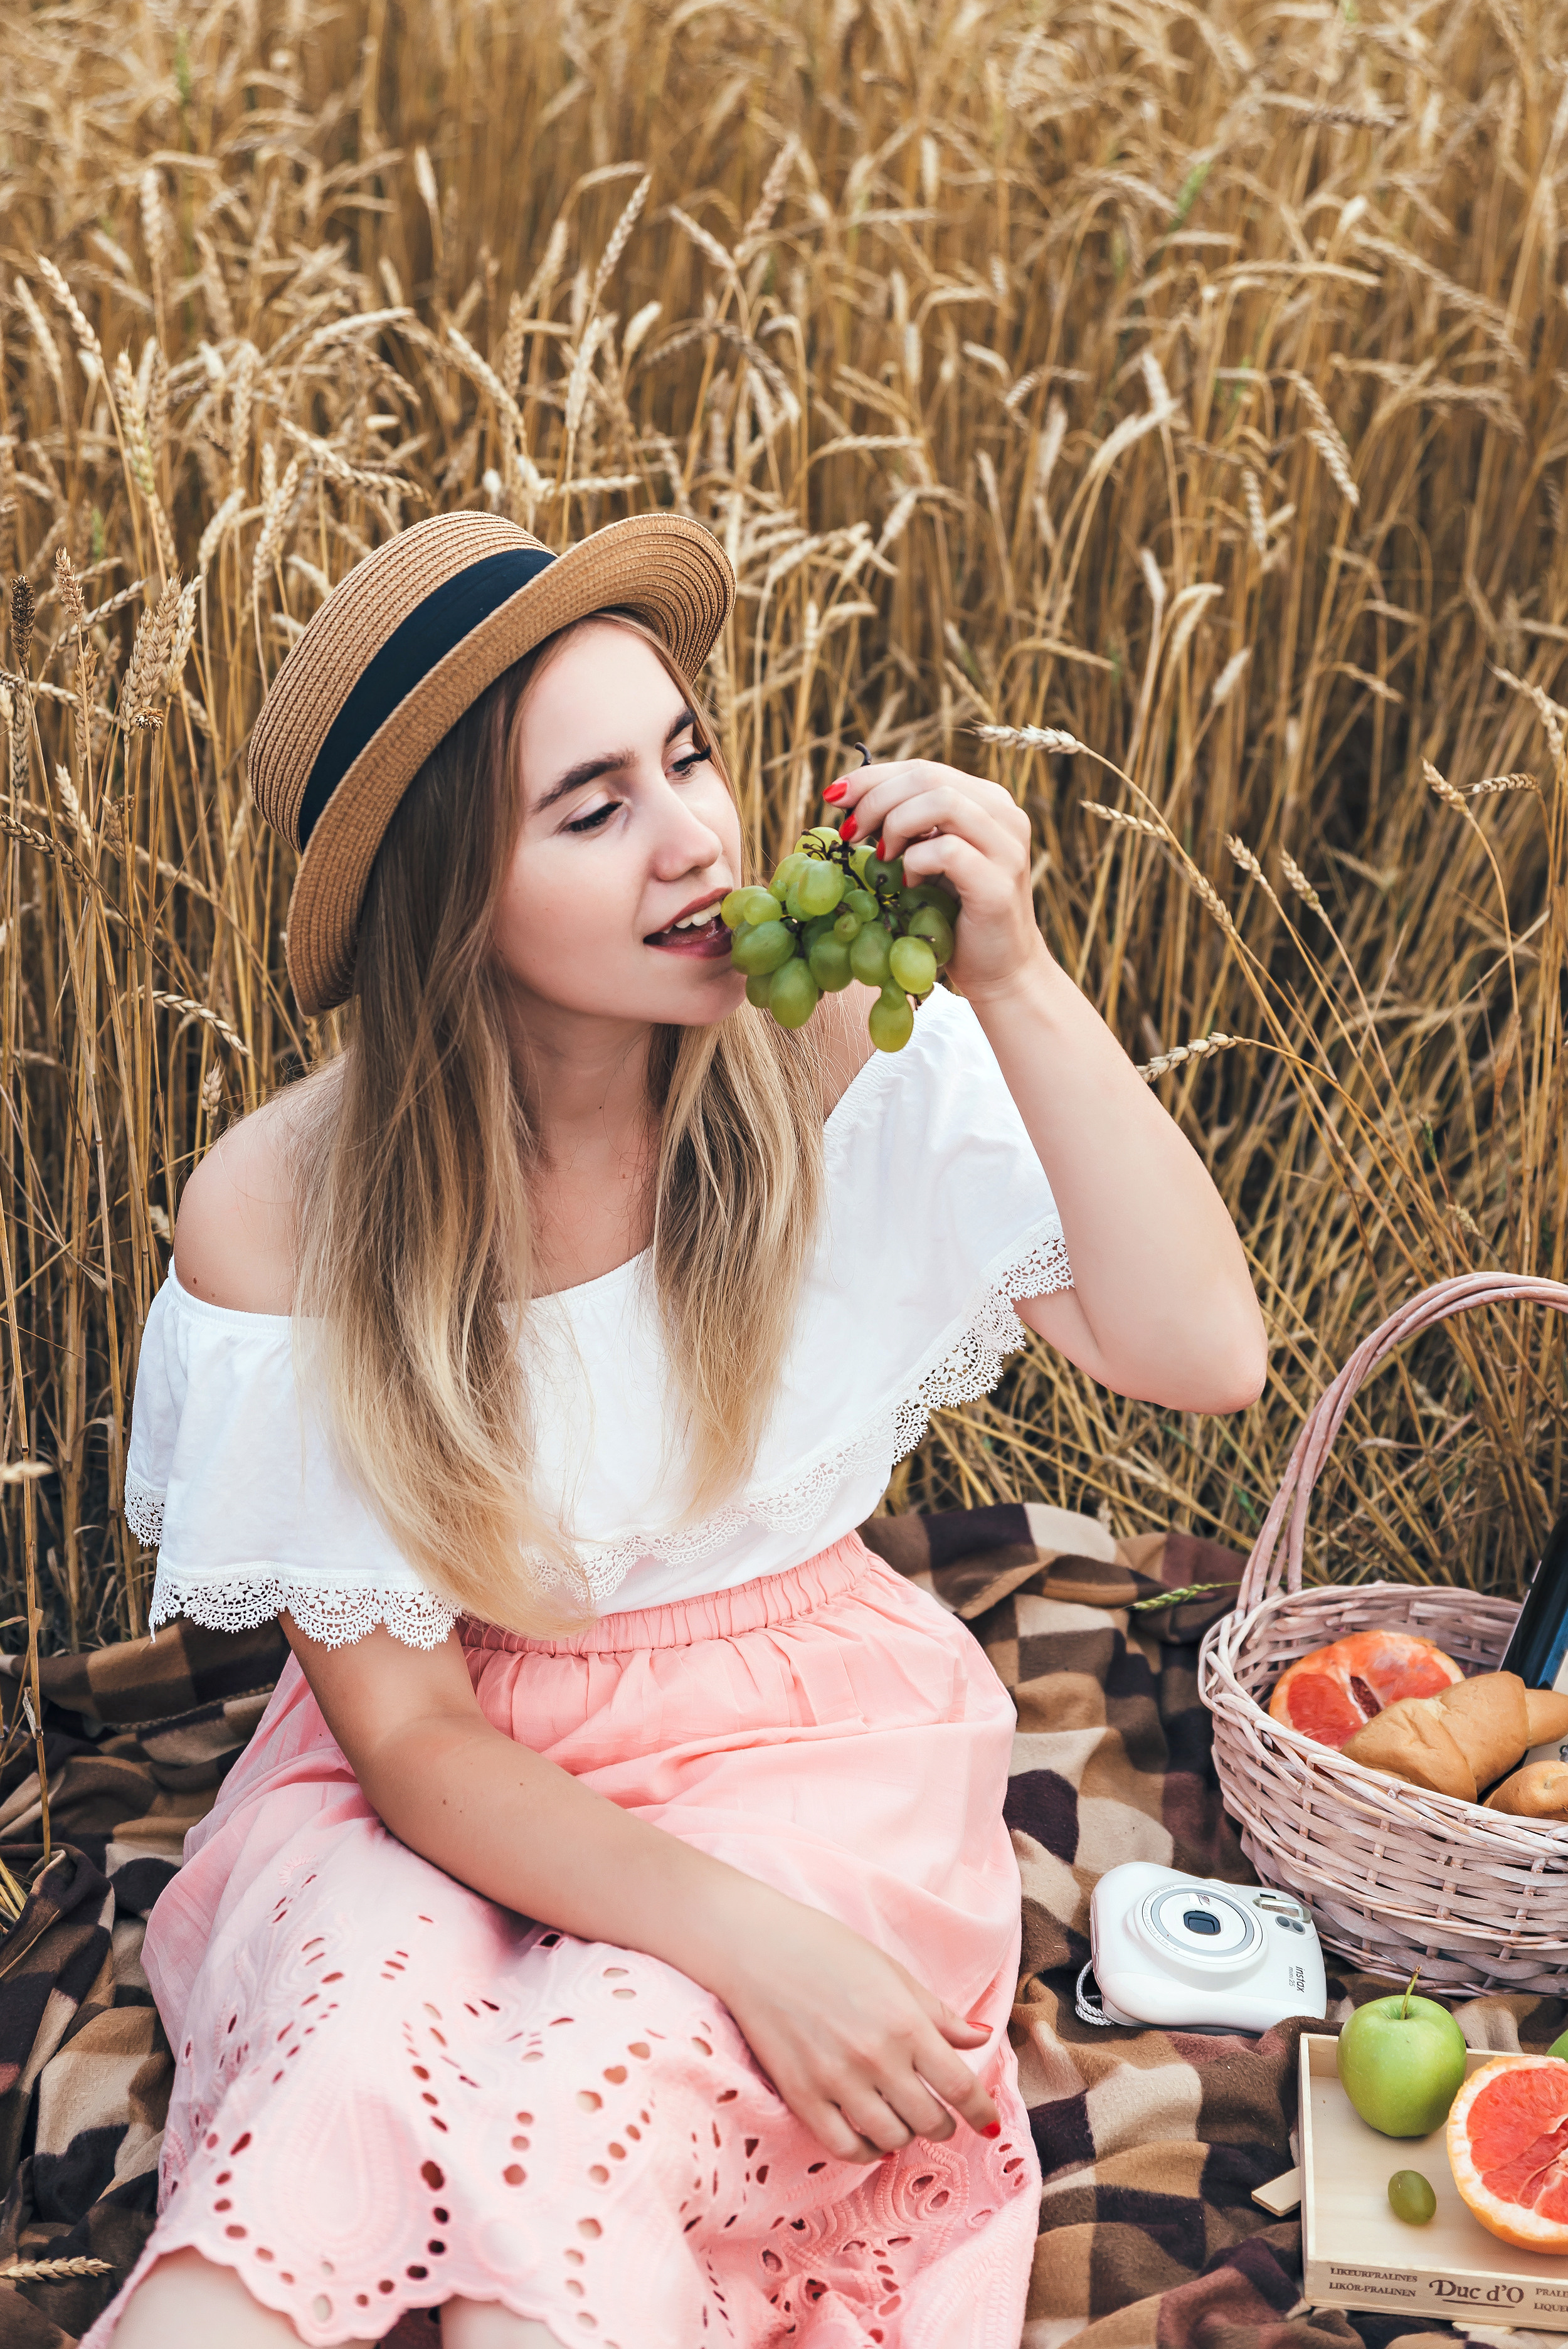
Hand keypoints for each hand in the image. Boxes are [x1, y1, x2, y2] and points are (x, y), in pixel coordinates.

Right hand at [704, 1881, 999, 2164]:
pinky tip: (869, 2134)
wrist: (758, 1947)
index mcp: (905, 2023)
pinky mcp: (802, 2096)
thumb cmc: (828, 1950)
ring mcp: (837, 2081)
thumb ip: (938, 2014)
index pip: (960, 2087)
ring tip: (900, 2118)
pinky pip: (845, 2146)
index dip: (981, 2112)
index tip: (987, 2124)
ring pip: (892, 2139)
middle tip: (937, 2113)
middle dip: (942, 2122)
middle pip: (929, 2120)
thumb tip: (981, 2037)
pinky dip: (865, 2149)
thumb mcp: (893, 1973)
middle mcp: (876, 2057)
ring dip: (905, 2134)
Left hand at [826, 755, 1044, 1002]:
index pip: (923, 770)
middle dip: (877, 799)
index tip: (835, 797)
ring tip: (882, 855)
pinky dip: (916, 861)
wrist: (1000, 971)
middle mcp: (1003, 814)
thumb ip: (907, 826)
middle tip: (851, 832)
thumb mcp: (928, 860)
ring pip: (942, 801)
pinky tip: (908, 883)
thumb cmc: (956, 915)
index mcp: (986, 801)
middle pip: (928, 777)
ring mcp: (1006, 846)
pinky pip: (947, 851)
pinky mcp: (998, 883)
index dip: (873, 778)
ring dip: (897, 824)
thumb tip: (847, 798)